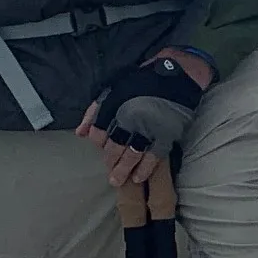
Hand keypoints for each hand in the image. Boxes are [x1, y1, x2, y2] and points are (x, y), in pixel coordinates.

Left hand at [77, 48, 212, 188]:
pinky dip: (145, 169)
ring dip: (124, 170)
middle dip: (110, 162)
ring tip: (118, 181)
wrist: (177, 76)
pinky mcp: (166, 133)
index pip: (98, 132)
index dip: (98, 142)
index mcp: (116, 105)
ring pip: (132, 154)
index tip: (101, 147)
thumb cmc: (142, 82)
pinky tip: (138, 178)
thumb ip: (95, 112)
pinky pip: (154, 156)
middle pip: (114, 147)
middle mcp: (130, 118)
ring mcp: (149, 127)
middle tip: (110, 175)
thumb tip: (80, 134)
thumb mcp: (114, 90)